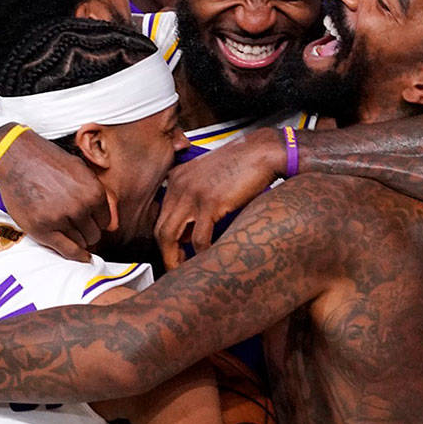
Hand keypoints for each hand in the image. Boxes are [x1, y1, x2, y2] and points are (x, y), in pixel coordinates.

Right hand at [0, 129, 116, 261]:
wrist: (17, 157)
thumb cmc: (49, 162)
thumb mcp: (81, 170)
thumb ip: (97, 195)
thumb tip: (113, 225)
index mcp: (93, 191)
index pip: (106, 221)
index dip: (97, 222)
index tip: (89, 222)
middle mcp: (80, 206)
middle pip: (94, 234)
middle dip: (87, 232)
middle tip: (76, 226)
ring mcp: (61, 218)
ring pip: (81, 243)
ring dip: (76, 240)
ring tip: (66, 229)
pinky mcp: (42, 228)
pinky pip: (67, 250)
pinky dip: (76, 256)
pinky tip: (81, 256)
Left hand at [155, 128, 283, 268]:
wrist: (262, 151)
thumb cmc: (242, 166)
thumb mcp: (209, 179)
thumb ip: (194, 202)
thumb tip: (187, 235)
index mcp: (177, 178)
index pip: (161, 216)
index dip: (166, 239)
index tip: (174, 254)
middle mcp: (179, 185)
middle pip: (160, 228)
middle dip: (166, 254)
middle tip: (176, 269)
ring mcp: (192, 193)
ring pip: (170, 235)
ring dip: (176, 259)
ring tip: (185, 271)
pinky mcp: (210, 202)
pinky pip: (198, 238)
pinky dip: (201, 253)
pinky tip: (208, 258)